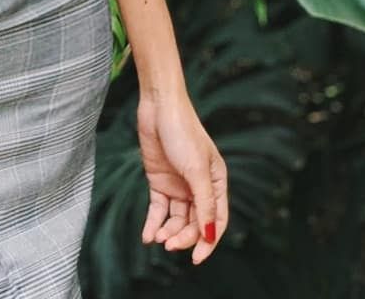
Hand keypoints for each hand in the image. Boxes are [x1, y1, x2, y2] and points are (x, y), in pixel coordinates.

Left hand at [136, 91, 228, 264]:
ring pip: (177, 218)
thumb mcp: (196, 170)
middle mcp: (198, 187)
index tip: (197, 258)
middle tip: (169, 244)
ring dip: (168, 231)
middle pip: (195, 222)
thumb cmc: (183, 132)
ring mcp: (178, 184)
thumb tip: (208, 235)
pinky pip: (159, 209)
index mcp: (216, 182)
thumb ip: (204, 203)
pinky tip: (148, 235)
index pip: (216, 220)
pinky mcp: (159, 181)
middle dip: (184, 236)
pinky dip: (154, 222)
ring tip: (158, 238)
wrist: (158, 106)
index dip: (208, 241)